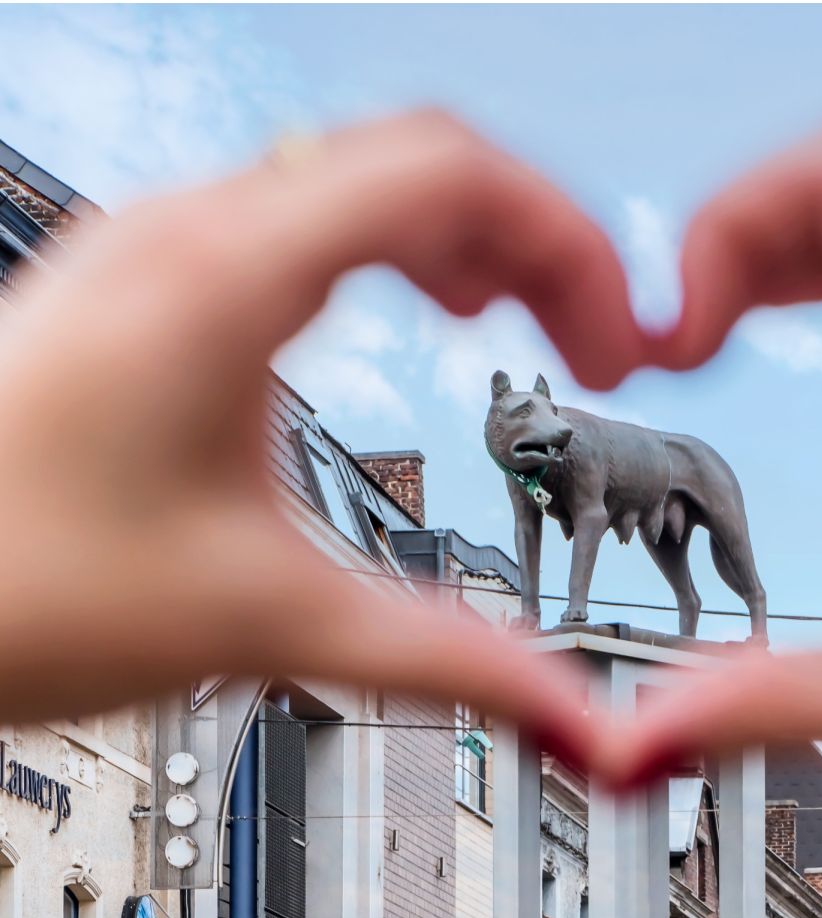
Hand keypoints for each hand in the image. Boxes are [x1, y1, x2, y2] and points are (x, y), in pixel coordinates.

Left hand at [0, 111, 645, 765]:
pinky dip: (388, 252)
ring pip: (354, 177)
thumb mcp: (264, 619)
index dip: (565, 245)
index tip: (615, 341)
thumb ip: (441, 656)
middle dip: (530, 244)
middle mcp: (185, 234)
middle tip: (589, 339)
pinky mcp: (144, 291)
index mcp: (222, 279)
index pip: (449, 173)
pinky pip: (298, 219)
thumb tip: (562, 707)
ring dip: (460, 239)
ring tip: (513, 315)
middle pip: (416, 159)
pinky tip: (405, 310)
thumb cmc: (12, 588)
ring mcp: (157, 251)